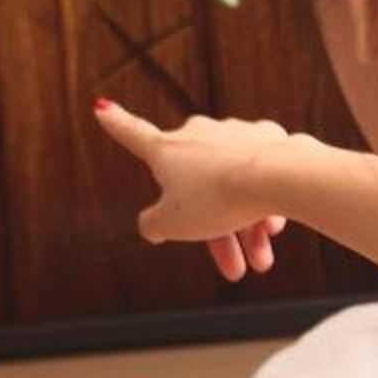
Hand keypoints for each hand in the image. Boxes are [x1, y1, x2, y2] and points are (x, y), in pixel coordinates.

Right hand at [93, 98, 294, 280]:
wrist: (277, 177)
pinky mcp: (269, 140)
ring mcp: (235, 134)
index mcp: (166, 149)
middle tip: (234, 271)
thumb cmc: (218, 198)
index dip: (114, 122)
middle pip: (198, 189)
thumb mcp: (171, 223)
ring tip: (261, 262)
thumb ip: (152, 224)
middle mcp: (198, 134)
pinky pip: (258, 176)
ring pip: (232, 187)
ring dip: (246, 229)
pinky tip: (276, 226)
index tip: (101, 106)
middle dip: (216, 235)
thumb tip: (154, 225)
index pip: (133, 134)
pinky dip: (264, 202)